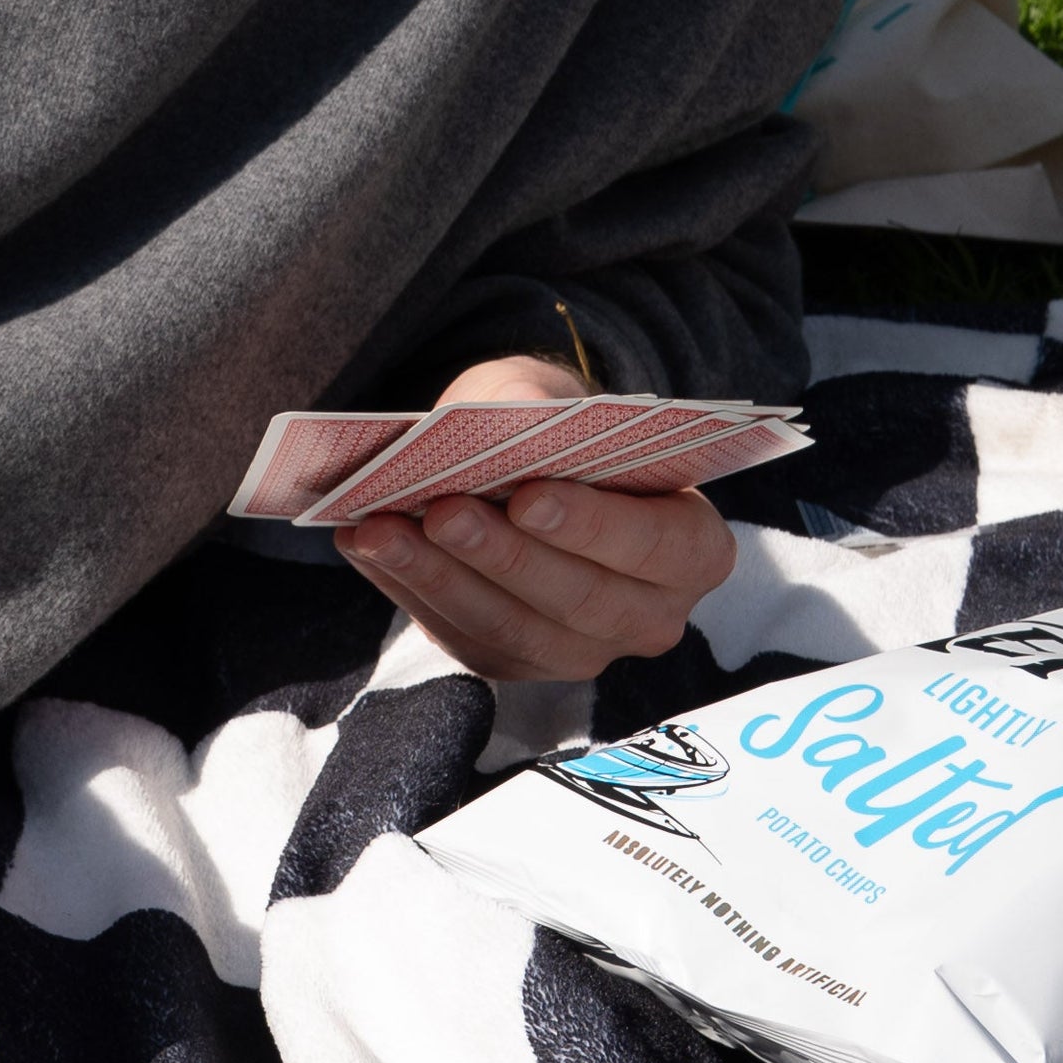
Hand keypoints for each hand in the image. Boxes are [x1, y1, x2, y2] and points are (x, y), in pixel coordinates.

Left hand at [331, 351, 734, 686]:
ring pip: (513, 630)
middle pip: (578, 599)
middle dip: (503, 555)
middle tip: (441, 510)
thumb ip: (545, 406)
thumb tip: (512, 420)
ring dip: (440, 578)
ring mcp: (583, 652)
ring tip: (381, 530)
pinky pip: (465, 639)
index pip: (653, 545)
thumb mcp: (559, 399)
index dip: (591, 524)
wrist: (535, 469)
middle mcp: (651, 616)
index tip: (528, 494)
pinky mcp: (517, 664)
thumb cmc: (561, 431)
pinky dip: (413, 592)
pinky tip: (368, 548)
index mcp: (694, 548)